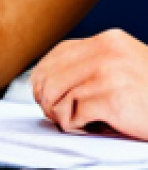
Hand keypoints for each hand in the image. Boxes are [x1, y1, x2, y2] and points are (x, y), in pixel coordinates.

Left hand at [32, 30, 147, 138]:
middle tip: (53, 113)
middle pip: (51, 74)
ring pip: (57, 94)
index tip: (41, 92)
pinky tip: (86, 127)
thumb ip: (97, 64)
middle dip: (46, 98)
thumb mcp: (127, 65)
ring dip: (59, 114)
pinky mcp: (112, 100)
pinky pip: (73, 114)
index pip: (57, 53)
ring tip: (70, 122)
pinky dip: (74, 125)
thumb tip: (56, 78)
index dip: (42, 75)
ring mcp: (108, 75)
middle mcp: (106, 53)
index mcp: (108, 41)